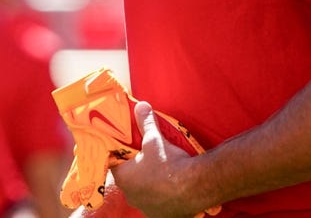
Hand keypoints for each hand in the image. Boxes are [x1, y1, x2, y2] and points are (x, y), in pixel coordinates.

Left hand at [109, 102, 212, 217]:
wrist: (196, 186)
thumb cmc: (169, 162)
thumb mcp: (154, 139)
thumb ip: (145, 122)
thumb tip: (141, 105)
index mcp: (123, 178)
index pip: (114, 165)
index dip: (120, 156)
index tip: (129, 150)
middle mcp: (130, 196)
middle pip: (129, 180)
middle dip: (136, 170)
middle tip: (148, 159)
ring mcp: (146, 209)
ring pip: (143, 194)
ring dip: (149, 185)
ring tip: (162, 174)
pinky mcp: (162, 216)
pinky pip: (158, 205)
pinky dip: (162, 197)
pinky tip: (172, 188)